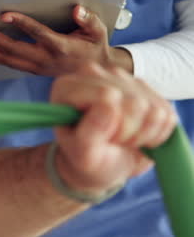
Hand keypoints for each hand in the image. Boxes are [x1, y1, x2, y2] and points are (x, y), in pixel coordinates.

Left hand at [0, 5, 131, 76]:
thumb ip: (88, 20)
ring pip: (9, 59)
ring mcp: (38, 67)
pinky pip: (11, 65)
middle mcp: (46, 59)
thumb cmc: (94, 47)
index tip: (5, 15)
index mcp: (61, 47)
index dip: (22, 24)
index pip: (38, 34)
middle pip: (16, 49)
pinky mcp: (33, 70)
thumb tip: (77, 9)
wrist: (94, 74)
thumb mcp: (98, 32)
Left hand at [50, 63, 175, 196]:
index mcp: (68, 86)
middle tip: (112, 140)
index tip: (99, 138)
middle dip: (127, 131)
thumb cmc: (88, 157)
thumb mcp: (83, 154)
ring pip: (153, 108)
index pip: (107, 96)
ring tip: (123, 138)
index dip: (110, 125)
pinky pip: (167, 113)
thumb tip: (108, 106)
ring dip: (143, 133)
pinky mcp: (147, 89)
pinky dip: (157, 132)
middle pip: (133, 102)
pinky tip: (138, 134)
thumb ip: (89, 132)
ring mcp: (122, 78)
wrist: (102, 162)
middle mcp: (94, 74)